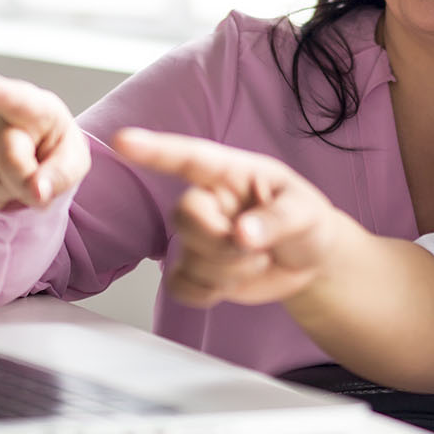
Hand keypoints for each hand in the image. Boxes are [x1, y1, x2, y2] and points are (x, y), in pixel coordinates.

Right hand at [0, 70, 90, 209]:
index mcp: (35, 107)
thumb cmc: (57, 151)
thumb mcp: (74, 162)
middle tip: (37, 179)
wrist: (39, 160)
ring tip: (18, 174)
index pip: (13, 98)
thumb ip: (60, 175)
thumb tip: (37, 191)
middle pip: (6, 158)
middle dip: (23, 180)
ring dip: (6, 190)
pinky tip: (1, 181)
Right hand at [111, 128, 341, 308]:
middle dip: (221, 242)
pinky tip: (233, 283)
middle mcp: (208, 201)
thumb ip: (276, 220)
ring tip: (259, 261)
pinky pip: (180, 286)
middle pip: (184, 217)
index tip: (124, 140)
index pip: (189, 158)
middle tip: (258, 250)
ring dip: (228, 271)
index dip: (155, 149)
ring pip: (187, 257)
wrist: (309, 262)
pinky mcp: (195, 270)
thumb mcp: (305, 213)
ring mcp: (199, 237)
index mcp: (231, 174)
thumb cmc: (305, 222)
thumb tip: (242, 234)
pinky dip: (208, 293)